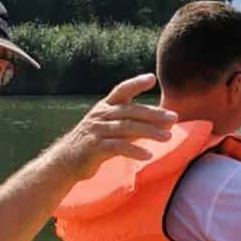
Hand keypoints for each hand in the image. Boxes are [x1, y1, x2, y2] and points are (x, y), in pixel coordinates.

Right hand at [52, 74, 176, 180]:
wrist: (65, 161)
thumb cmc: (94, 143)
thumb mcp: (113, 129)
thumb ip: (135, 124)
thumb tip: (164, 123)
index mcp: (104, 107)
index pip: (122, 90)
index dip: (136, 83)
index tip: (152, 78)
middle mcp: (100, 115)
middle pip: (130, 111)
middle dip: (154, 114)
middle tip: (174, 118)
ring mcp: (96, 130)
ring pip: (127, 128)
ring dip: (150, 132)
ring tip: (168, 137)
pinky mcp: (94, 147)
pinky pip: (118, 147)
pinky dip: (134, 150)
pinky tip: (148, 155)